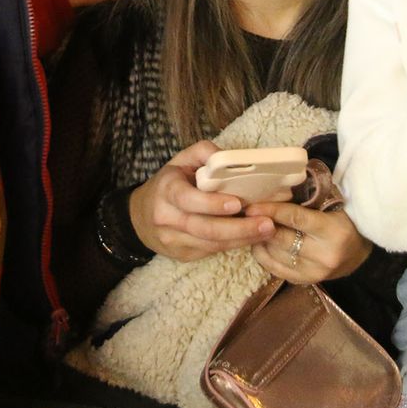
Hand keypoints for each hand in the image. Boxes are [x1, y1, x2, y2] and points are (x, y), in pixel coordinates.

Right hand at [129, 141, 276, 261]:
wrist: (140, 217)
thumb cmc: (169, 184)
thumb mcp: (181, 161)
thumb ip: (204, 152)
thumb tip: (228, 156)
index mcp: (166, 190)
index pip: (188, 199)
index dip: (212, 204)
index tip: (238, 204)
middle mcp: (166, 217)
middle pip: (204, 228)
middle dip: (238, 228)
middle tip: (266, 223)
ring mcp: (173, 240)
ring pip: (211, 244)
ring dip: (241, 239)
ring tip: (266, 231)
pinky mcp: (182, 255)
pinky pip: (211, 251)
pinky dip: (233, 245)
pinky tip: (251, 238)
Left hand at [245, 202, 373, 284]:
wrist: (359, 253)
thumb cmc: (343, 221)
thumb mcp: (331, 206)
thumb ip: (305, 203)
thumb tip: (271, 193)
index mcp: (333, 231)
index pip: (296, 219)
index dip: (271, 211)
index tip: (251, 206)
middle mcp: (324, 256)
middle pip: (282, 240)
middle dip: (261, 227)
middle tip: (245, 216)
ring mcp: (314, 273)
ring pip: (275, 256)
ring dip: (259, 241)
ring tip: (250, 228)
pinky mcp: (305, 282)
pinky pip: (276, 269)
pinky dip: (264, 255)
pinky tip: (259, 243)